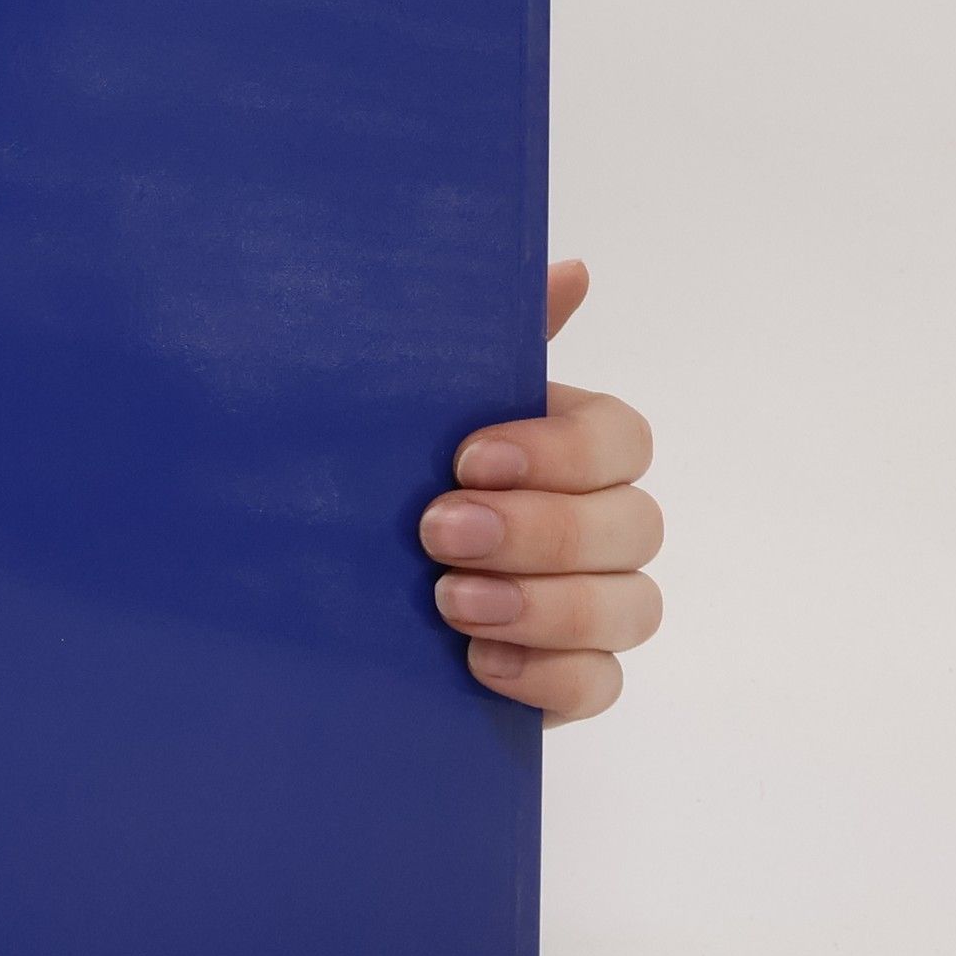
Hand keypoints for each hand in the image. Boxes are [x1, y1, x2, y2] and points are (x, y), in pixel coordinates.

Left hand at [420, 260, 661, 724]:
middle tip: (440, 532)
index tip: (467, 458)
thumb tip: (574, 270)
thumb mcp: (416, 405)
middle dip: (539, 531)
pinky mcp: (569, 676)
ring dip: (546, 605)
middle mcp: (602, 525)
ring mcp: (595, 606)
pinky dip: (549, 675)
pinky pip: (602, 684)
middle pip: (635, 527)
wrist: (320, 581)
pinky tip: (481, 662)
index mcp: (575, 448)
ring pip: (633, 608)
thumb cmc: (387, 478)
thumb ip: (489, 345)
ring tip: (452, 604)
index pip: (621, 441)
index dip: (559, 452)